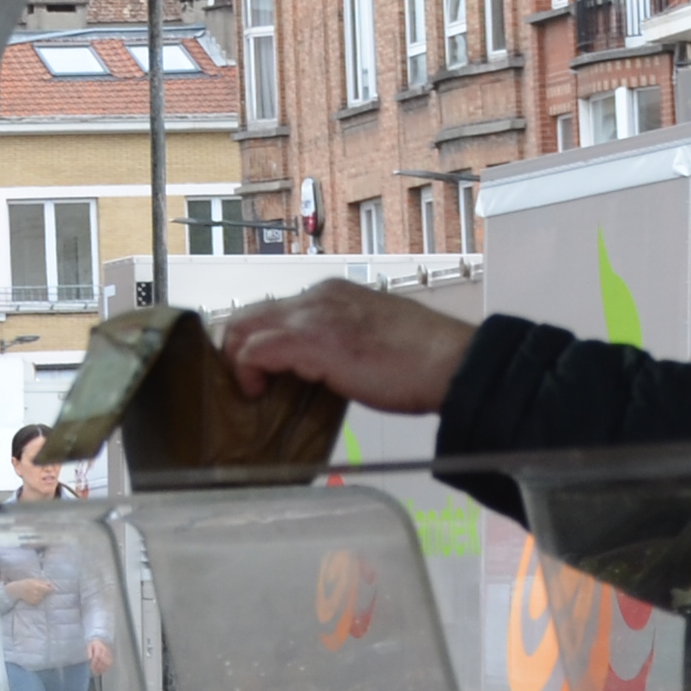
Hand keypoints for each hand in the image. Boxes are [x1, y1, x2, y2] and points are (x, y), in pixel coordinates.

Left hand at [213, 282, 481, 417]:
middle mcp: (317, 297)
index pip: (273, 310)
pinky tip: (259, 395)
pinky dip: (247, 374)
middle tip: (247, 385)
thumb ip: (337, 345)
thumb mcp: (369, 342)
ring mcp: (312, 315)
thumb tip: (315, 370)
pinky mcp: (310, 339)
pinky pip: (255, 351)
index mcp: (332, 294)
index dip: (257, 341)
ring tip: (252, 392)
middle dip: (237, 350)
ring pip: (244, 328)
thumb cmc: (422, 362)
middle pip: (249, 314)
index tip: (261, 373)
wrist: (452, 362)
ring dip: (238, 362)